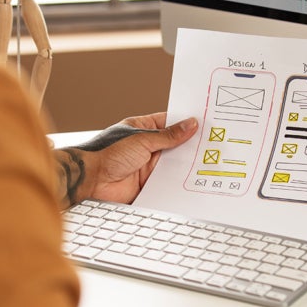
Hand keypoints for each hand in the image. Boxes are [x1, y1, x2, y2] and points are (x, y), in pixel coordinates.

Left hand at [53, 113, 197, 207]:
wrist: (92, 180)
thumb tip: (190, 125)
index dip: (186, 123)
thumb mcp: (142, 139)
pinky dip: (178, 182)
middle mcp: (146, 147)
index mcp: (143, 129)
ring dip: (186, 165)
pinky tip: (194, 180)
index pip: (169, 123)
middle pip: (174, 145)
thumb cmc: (108, 153)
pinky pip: (167, 182)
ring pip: (173, 164)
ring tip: (209, 161)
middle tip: (214, 143)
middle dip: (190, 146)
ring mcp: (148, 166)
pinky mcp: (148, 183)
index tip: (206, 122)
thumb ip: (168, 135)